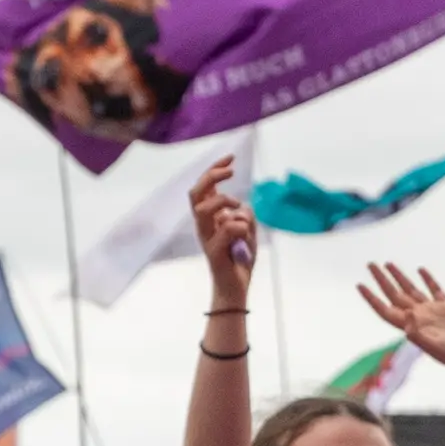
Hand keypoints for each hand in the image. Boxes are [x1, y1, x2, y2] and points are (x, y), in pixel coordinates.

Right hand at [192, 156, 257, 298]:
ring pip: (203, 208)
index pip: (204, 187)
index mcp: (209, 218)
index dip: (215, 168)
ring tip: (237, 209)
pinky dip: (242, 228)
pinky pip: (227, 229)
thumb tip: (241, 208)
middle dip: (212, 176)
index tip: (231, 157)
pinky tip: (245, 239)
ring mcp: (206, 238)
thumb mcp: (248, 230)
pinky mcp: (214, 252)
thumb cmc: (240, 259)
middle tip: (231, 172)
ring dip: (224, 202)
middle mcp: (203, 226)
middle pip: (196, 192)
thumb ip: (245, 215)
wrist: (236, 288)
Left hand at [352, 262, 444, 374]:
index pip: (385, 309)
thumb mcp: (437, 347)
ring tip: (388, 264)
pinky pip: (434, 289)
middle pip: (394, 295)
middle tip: (370, 264)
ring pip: (411, 290)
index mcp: (412, 327)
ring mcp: (433, 311)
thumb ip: (419, 334)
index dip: (371, 298)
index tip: (360, 284)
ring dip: (399, 277)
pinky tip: (420, 270)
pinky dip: (427, 279)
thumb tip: (407, 316)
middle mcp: (420, 317)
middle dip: (382, 281)